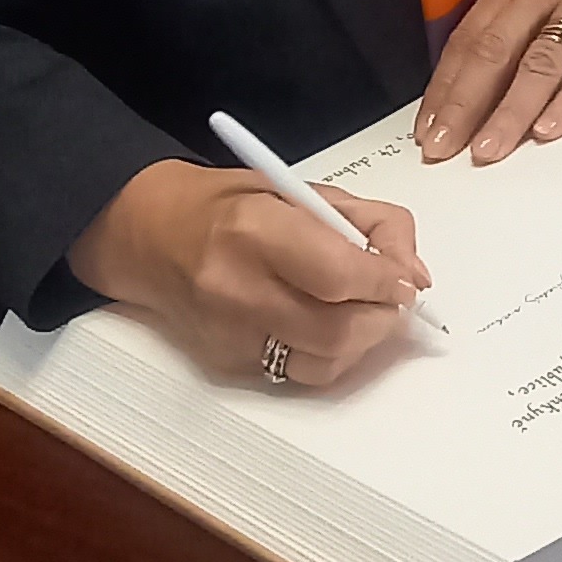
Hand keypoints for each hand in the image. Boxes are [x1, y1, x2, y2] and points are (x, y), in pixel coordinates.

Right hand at [67, 161, 428, 389]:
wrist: (148, 235)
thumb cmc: (227, 205)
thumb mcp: (301, 189)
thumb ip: (370, 224)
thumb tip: (414, 274)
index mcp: (256, 230)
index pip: (343, 275)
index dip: (387, 282)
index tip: (404, 278)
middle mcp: (238, 289)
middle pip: (340, 331)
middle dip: (382, 317)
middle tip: (389, 298)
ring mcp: (231, 335)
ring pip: (328, 362)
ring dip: (362, 340)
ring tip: (357, 308)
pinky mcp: (228, 365)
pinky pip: (302, 373)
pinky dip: (329, 353)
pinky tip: (322, 323)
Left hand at [419, 0, 561, 163]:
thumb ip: (521, 17)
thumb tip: (484, 79)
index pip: (467, 38)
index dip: (443, 87)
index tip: (426, 128)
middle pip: (491, 53)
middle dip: (461, 106)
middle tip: (440, 149)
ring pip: (536, 63)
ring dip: (508, 111)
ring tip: (488, 150)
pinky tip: (548, 129)